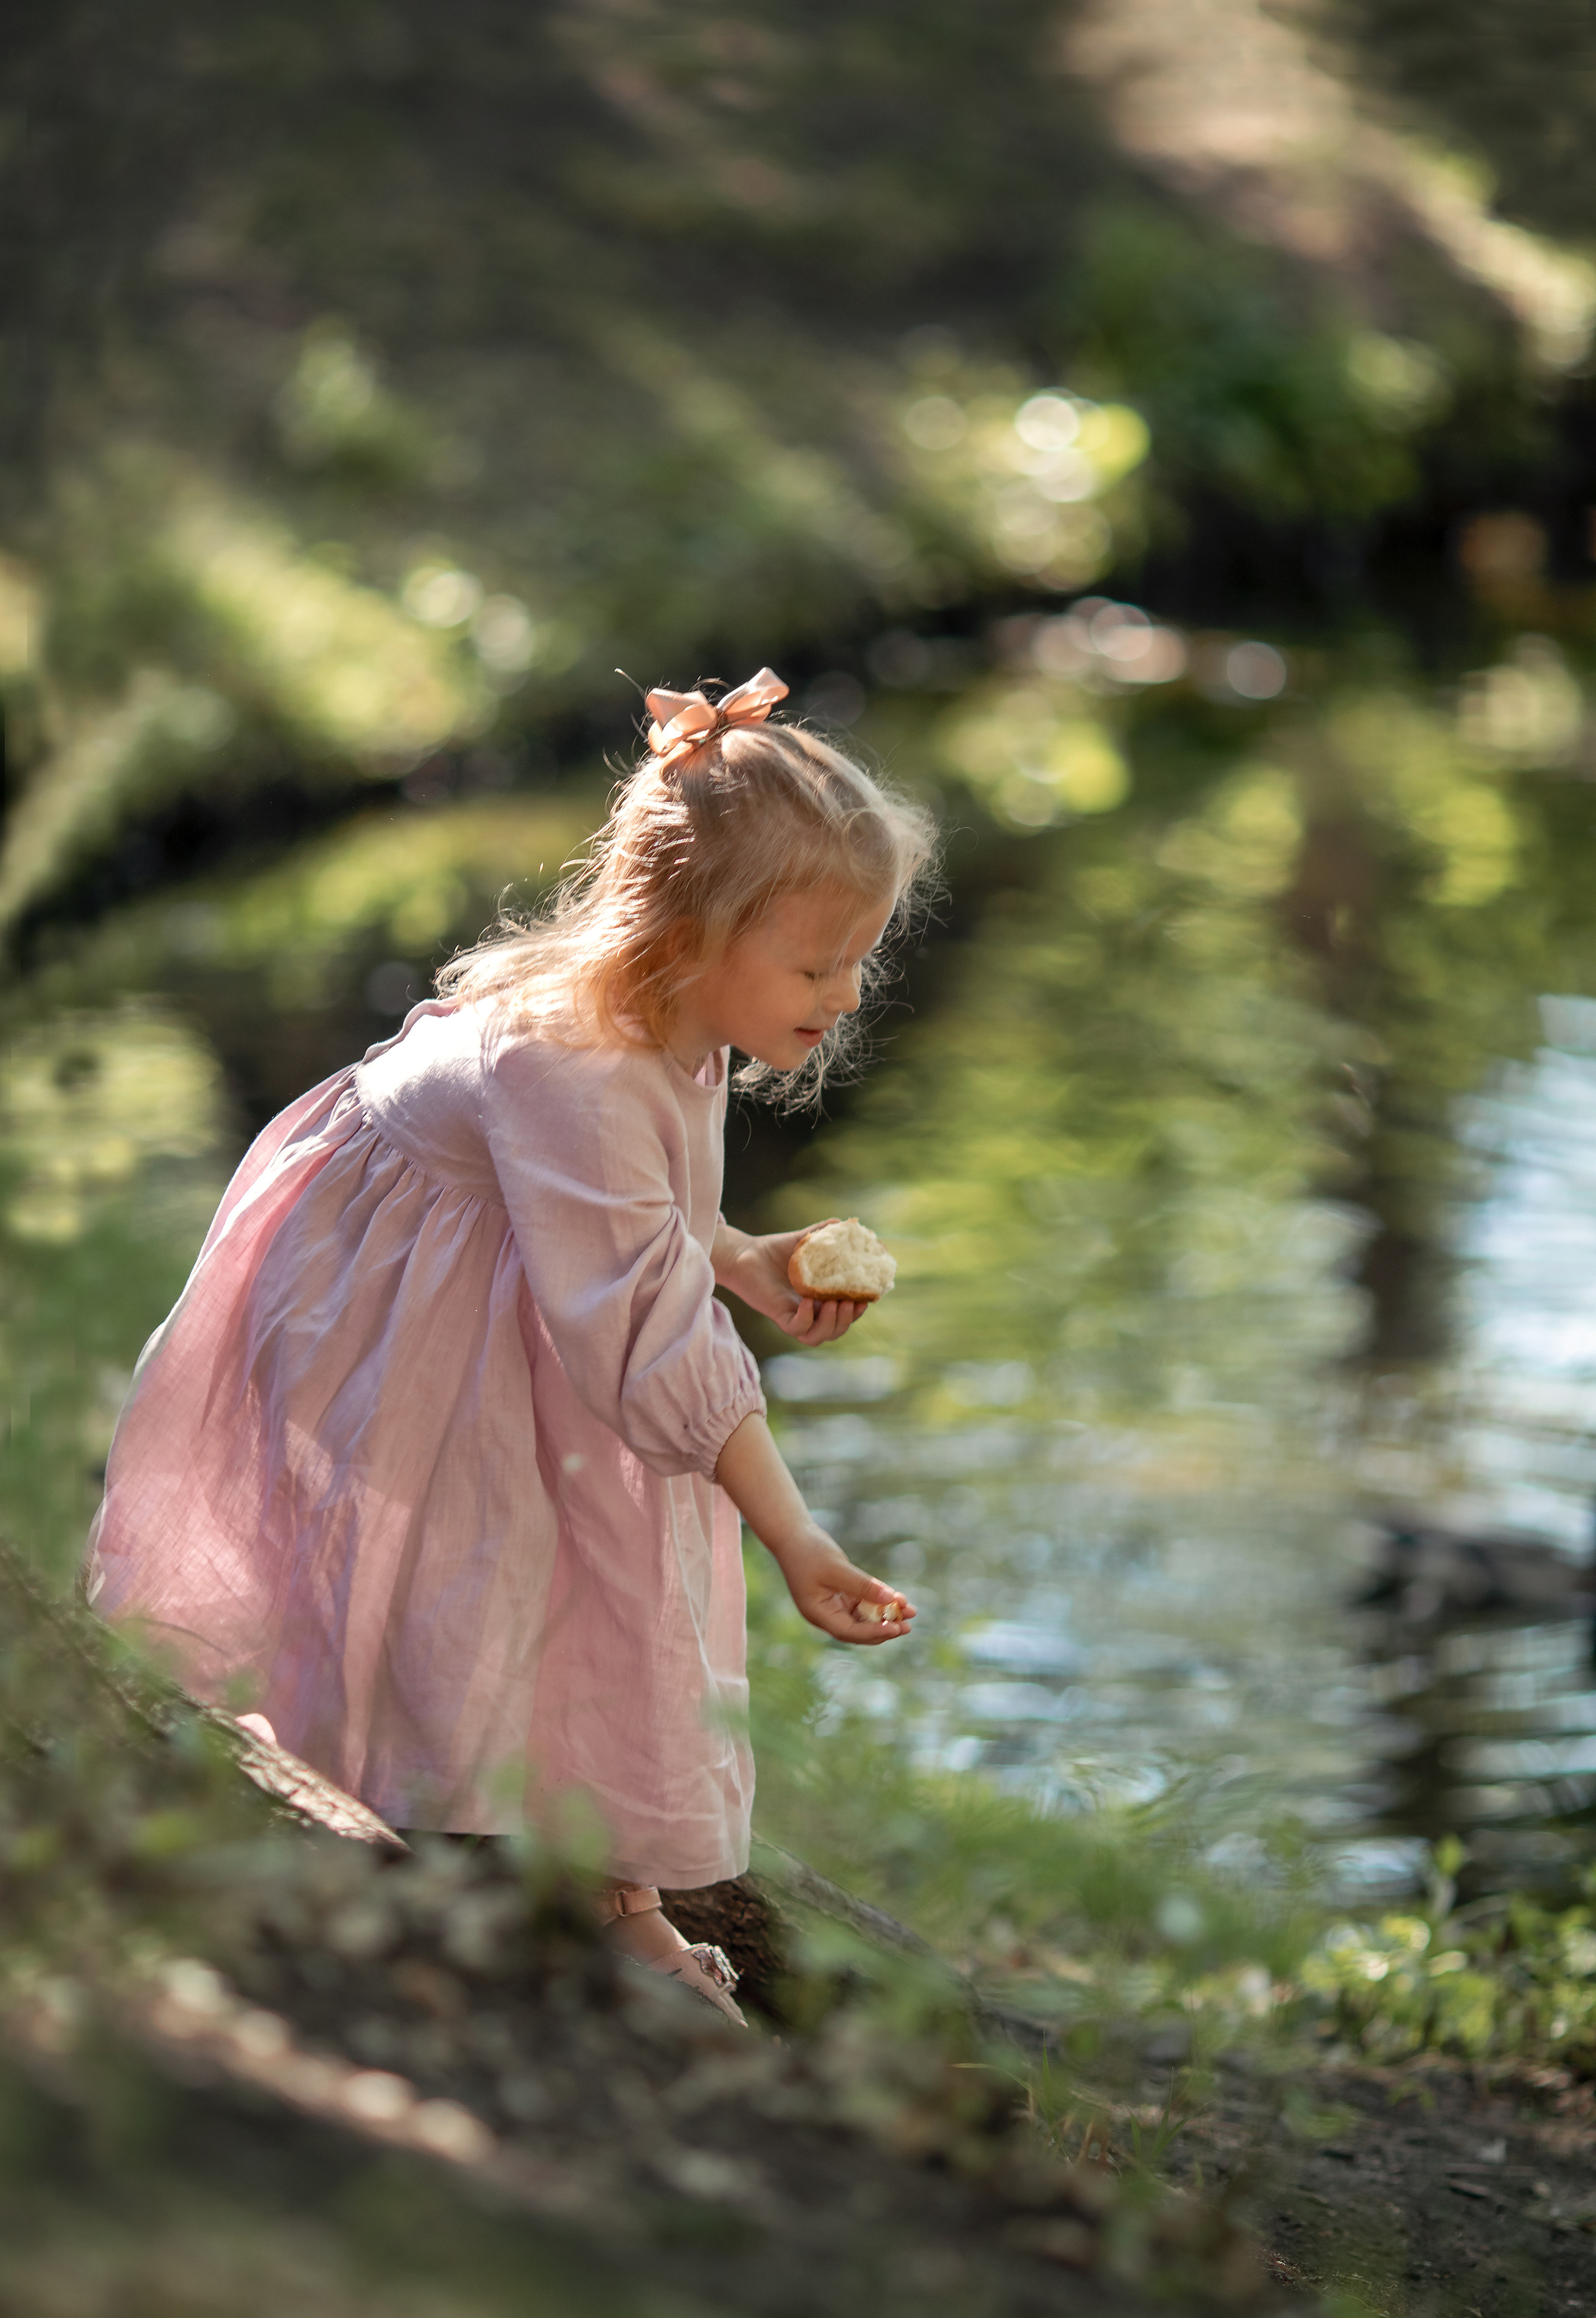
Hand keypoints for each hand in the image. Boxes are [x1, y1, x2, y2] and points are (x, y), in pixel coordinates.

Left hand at [720, 1221, 868, 1346]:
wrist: (746, 1253)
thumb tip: (845, 1223)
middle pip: (835, 1330)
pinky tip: (807, 1302)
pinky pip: (795, 1328)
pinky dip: (805, 1319)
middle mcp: (808, 1312)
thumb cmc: (775, 1249)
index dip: (858, 1311)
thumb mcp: (804, 1241)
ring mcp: (793, 1316)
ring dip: (830, 1325)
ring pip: (817, 1338)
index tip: (867, 1297)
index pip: (845, 1314)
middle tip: (849, 1302)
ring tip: (833, 1304)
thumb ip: (824, 1233)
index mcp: (820, 1299)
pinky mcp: (777, 1316)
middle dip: (847, 1321)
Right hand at [774, 1527, 915, 1646]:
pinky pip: (863, 1603)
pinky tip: (898, 1599)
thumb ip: (863, 1586)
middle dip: (884, 1628)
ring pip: (863, 1617)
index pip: (849, 1631)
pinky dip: (879, 1602)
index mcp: (818, 1614)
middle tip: (908, 1626)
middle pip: (858, 1630)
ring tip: (910, 1611)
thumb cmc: (809, 1551)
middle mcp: (825, 1614)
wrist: (793, 1534)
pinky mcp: (840, 1593)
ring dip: (885, 1615)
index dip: (874, 1632)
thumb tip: (891, 1600)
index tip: (896, 1628)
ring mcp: (833, 1605)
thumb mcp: (837, 1568)